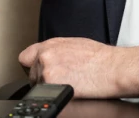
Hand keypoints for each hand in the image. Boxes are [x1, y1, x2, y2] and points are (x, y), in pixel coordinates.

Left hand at [18, 37, 138, 98]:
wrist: (113, 68)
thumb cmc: (100, 58)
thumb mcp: (74, 45)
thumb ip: (56, 51)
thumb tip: (49, 60)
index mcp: (50, 44)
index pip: (25, 57)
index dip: (32, 67)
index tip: (38, 72)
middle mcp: (46, 54)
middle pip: (30, 74)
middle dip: (41, 79)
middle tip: (60, 81)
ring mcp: (47, 68)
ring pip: (37, 85)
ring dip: (49, 87)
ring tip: (69, 84)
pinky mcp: (51, 83)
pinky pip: (45, 93)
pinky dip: (55, 94)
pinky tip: (70, 89)